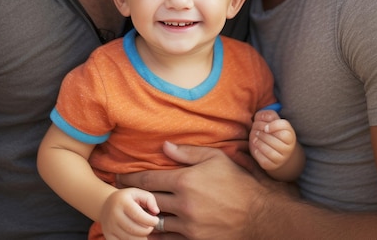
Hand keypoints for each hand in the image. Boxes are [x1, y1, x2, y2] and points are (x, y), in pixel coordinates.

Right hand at [100, 187, 159, 239]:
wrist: (105, 204)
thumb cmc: (126, 199)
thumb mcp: (137, 192)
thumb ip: (149, 199)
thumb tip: (156, 211)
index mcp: (122, 202)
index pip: (138, 215)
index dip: (150, 220)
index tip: (155, 220)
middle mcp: (115, 215)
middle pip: (135, 230)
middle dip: (147, 230)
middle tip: (150, 226)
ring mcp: (110, 227)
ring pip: (130, 239)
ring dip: (141, 237)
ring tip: (143, 230)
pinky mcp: (108, 236)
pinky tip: (136, 235)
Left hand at [118, 141, 287, 239]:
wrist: (258, 215)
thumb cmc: (236, 181)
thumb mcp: (215, 158)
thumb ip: (187, 152)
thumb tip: (164, 146)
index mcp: (185, 181)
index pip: (148, 180)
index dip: (130, 179)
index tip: (118, 178)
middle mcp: (183, 205)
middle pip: (147, 201)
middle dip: (131, 197)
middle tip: (119, 194)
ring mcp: (188, 227)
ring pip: (155, 223)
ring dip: (143, 217)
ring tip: (132, 212)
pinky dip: (157, 237)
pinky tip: (149, 232)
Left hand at [250, 109, 297, 172]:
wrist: (278, 152)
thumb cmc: (274, 132)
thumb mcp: (274, 121)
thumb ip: (268, 115)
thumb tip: (261, 116)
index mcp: (290, 135)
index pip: (284, 128)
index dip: (273, 126)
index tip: (266, 127)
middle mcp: (288, 149)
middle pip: (274, 140)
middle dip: (262, 134)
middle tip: (255, 130)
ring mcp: (281, 159)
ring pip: (269, 151)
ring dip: (259, 143)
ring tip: (254, 138)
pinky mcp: (272, 165)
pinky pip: (264, 160)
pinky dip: (257, 152)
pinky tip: (255, 147)